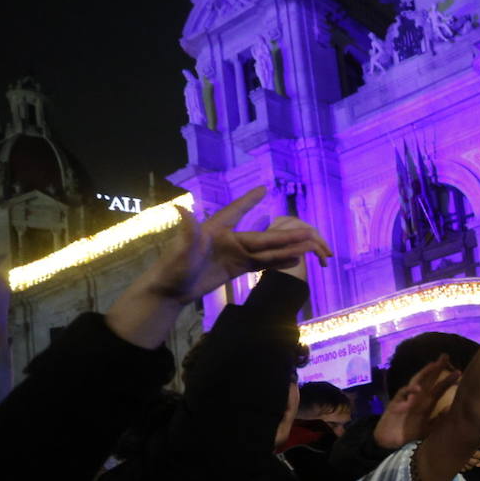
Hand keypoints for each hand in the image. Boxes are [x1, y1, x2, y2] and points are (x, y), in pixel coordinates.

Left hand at [150, 187, 330, 303]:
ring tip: (309, 246)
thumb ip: (188, 232)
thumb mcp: (181, 251)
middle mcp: (230, 239)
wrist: (170, 292)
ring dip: (287, 249)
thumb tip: (180, 208)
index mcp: (216, 230)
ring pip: (267, 251)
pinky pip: (261, 264)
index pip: (236, 211)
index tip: (264, 188)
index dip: (249, 200)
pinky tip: (293, 260)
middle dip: (287, 236)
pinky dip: (278, 262)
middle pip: (264, 237)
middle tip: (309, 232)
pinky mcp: (236, 269)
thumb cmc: (172, 269)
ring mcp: (235, 254)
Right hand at [373, 355, 460, 449]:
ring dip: (424, 373)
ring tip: (433, 365)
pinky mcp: (395, 403)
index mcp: (427, 403)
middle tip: (445, 356)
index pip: (439, 388)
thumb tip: (451, 408)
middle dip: (436, 368)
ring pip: (416, 382)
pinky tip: (417, 388)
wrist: (390, 442)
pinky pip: (402, 394)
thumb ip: (439, 419)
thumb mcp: (428, 428)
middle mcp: (418, 398)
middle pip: (428, 379)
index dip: (448, 379)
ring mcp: (406, 399)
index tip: (459, 371)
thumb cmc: (409, 433)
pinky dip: (409, 390)